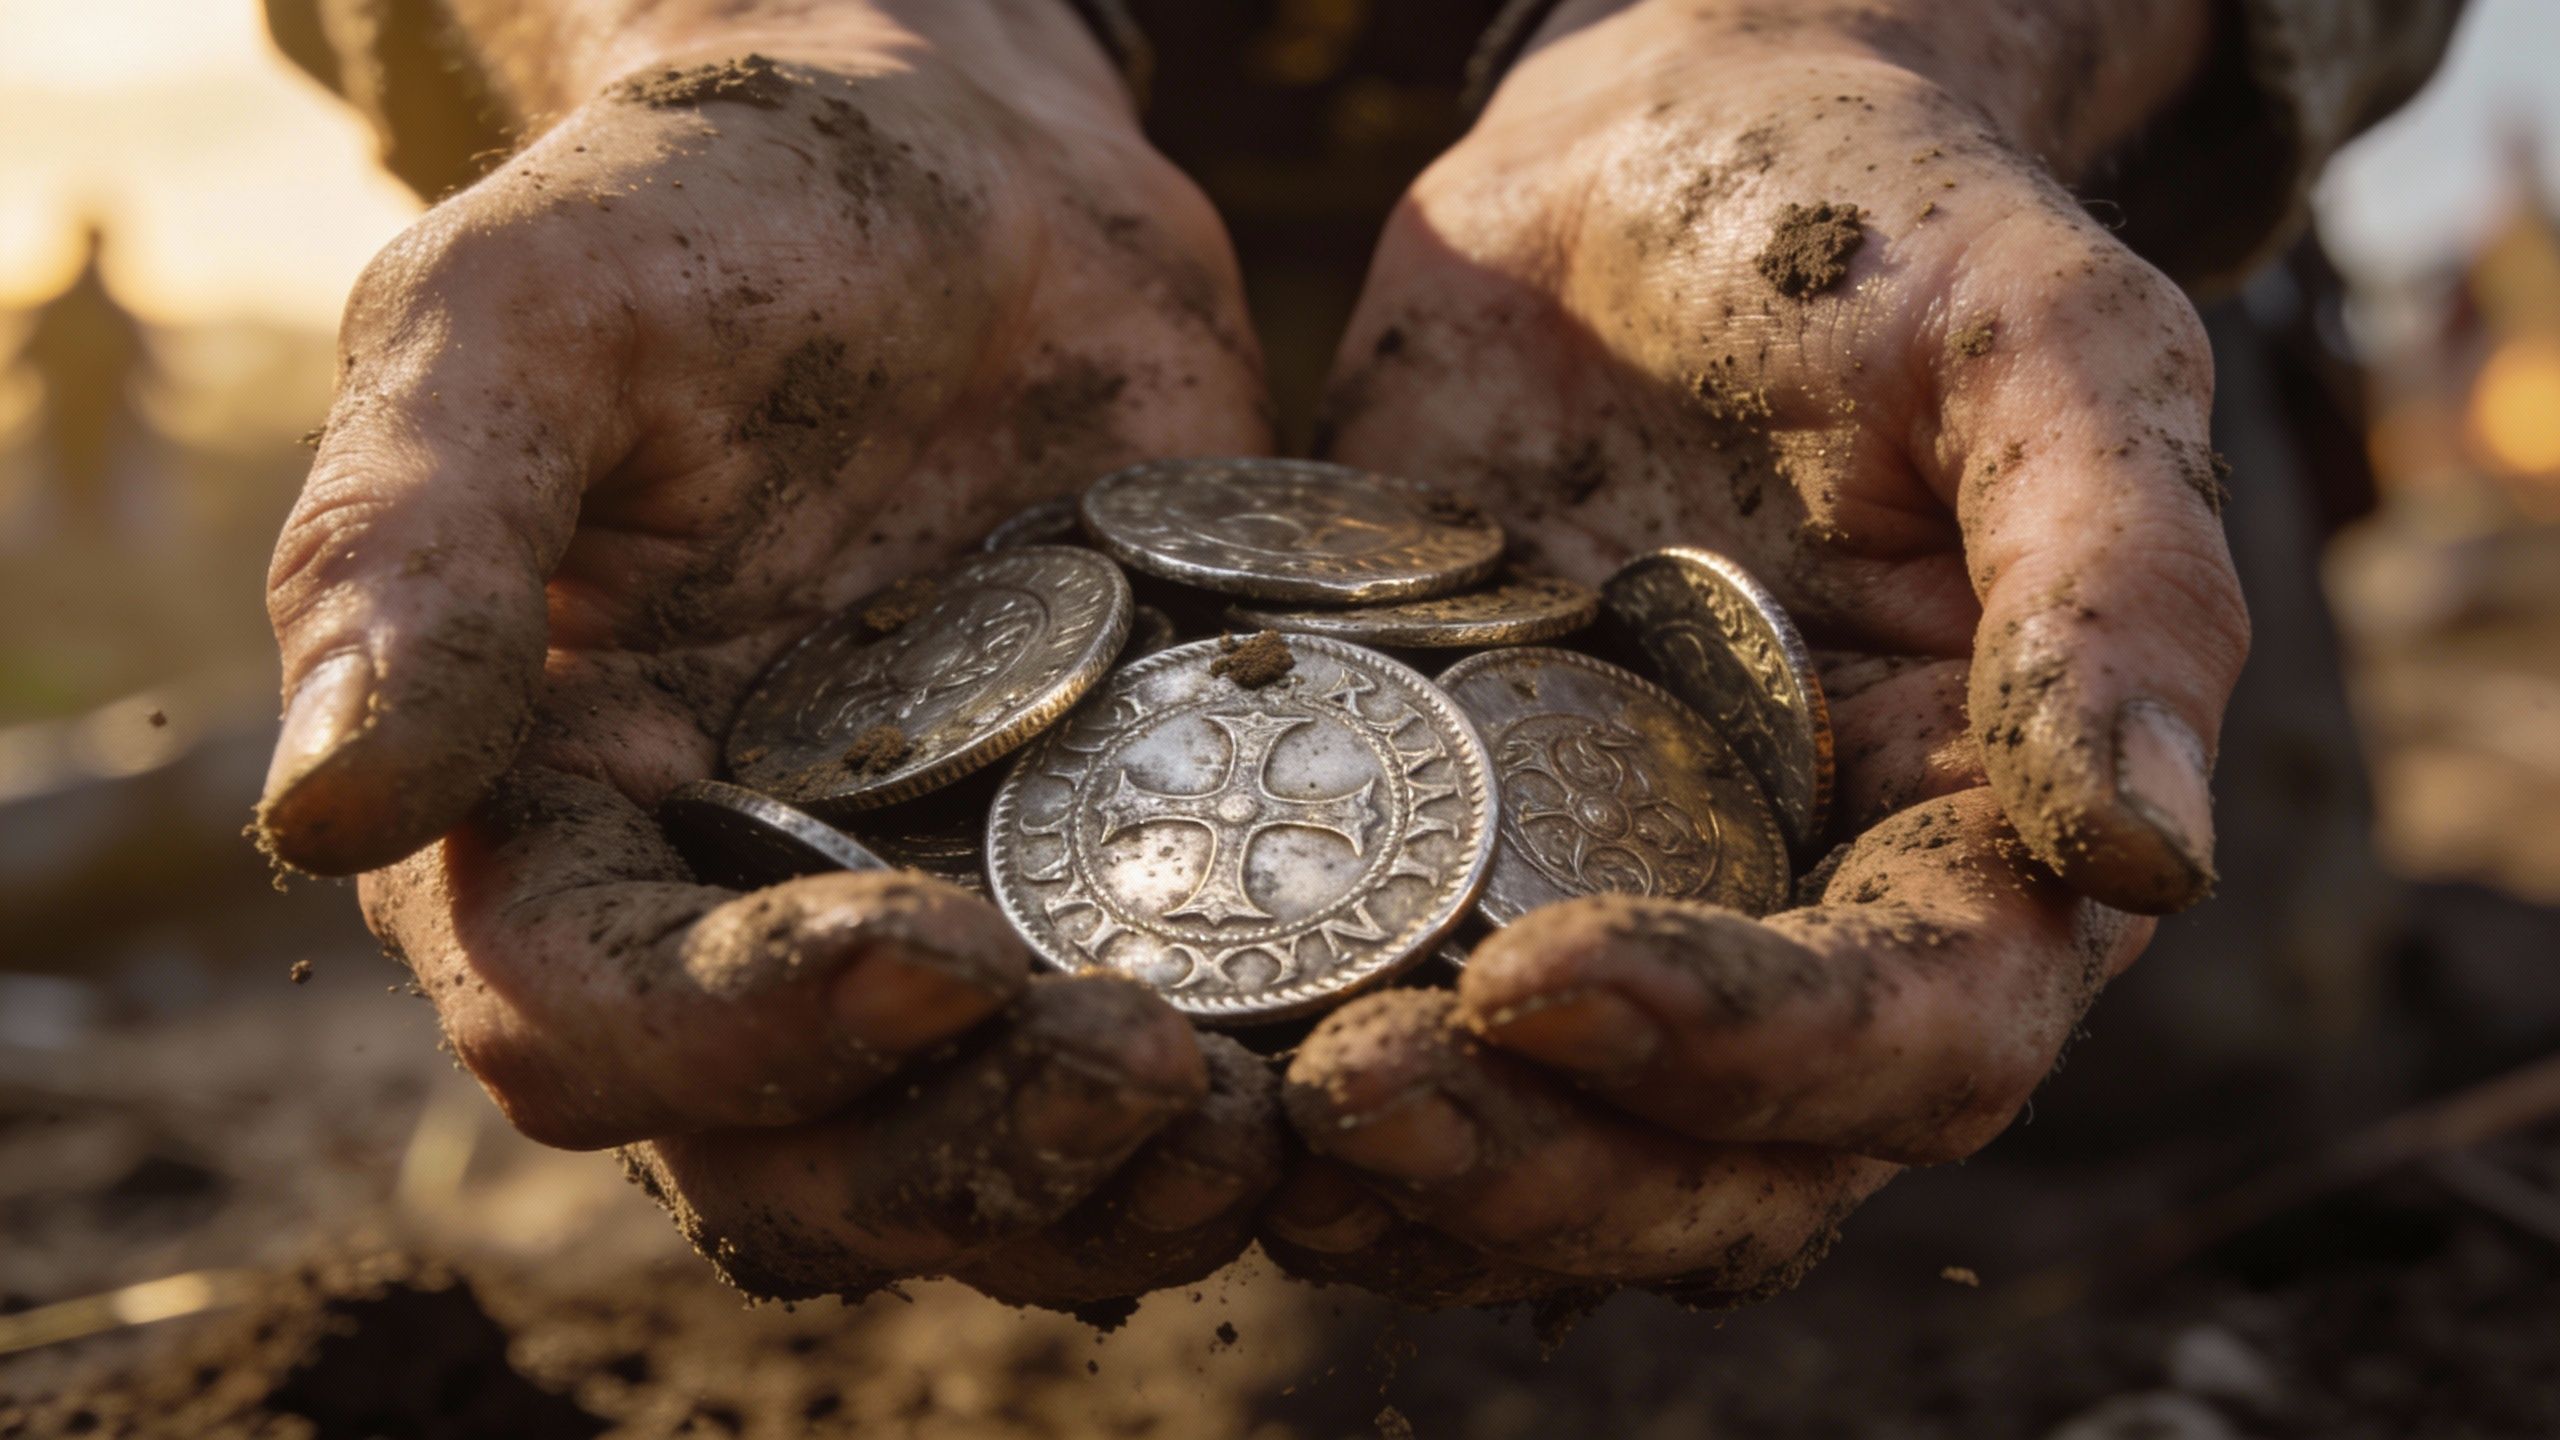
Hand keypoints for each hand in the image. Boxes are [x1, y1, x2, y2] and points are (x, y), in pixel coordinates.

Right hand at [257, 2, 1280, 1306]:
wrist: (969, 181)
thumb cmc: (713, 218)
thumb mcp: (526, 320)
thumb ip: (414, 550)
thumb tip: (321, 817)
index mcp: (545, 825)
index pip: (590, 1019)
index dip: (748, 1027)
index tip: (937, 949)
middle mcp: (722, 924)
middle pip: (801, 1157)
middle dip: (968, 1149)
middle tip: (1147, 1066)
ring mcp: (922, 927)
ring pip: (981, 1164)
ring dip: (1120, 1184)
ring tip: (1278, 1121)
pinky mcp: (1101, 902)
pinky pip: (1148, 1078)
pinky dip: (1242, 1110)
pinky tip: (1359, 1075)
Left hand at [1270, 0, 2245, 1302]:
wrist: (1642, 166)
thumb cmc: (1868, 226)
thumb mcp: (2037, 343)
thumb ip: (2113, 584)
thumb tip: (2152, 859)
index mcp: (1984, 836)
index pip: (1921, 1033)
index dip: (1753, 1045)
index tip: (1545, 972)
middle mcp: (1815, 925)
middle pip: (1725, 1170)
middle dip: (1545, 1167)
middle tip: (1353, 1097)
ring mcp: (1630, 920)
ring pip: (1556, 1161)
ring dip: (1412, 1186)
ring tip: (1246, 1120)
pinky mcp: (1457, 883)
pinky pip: (1402, 1048)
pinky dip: (1301, 1096)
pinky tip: (1176, 1065)